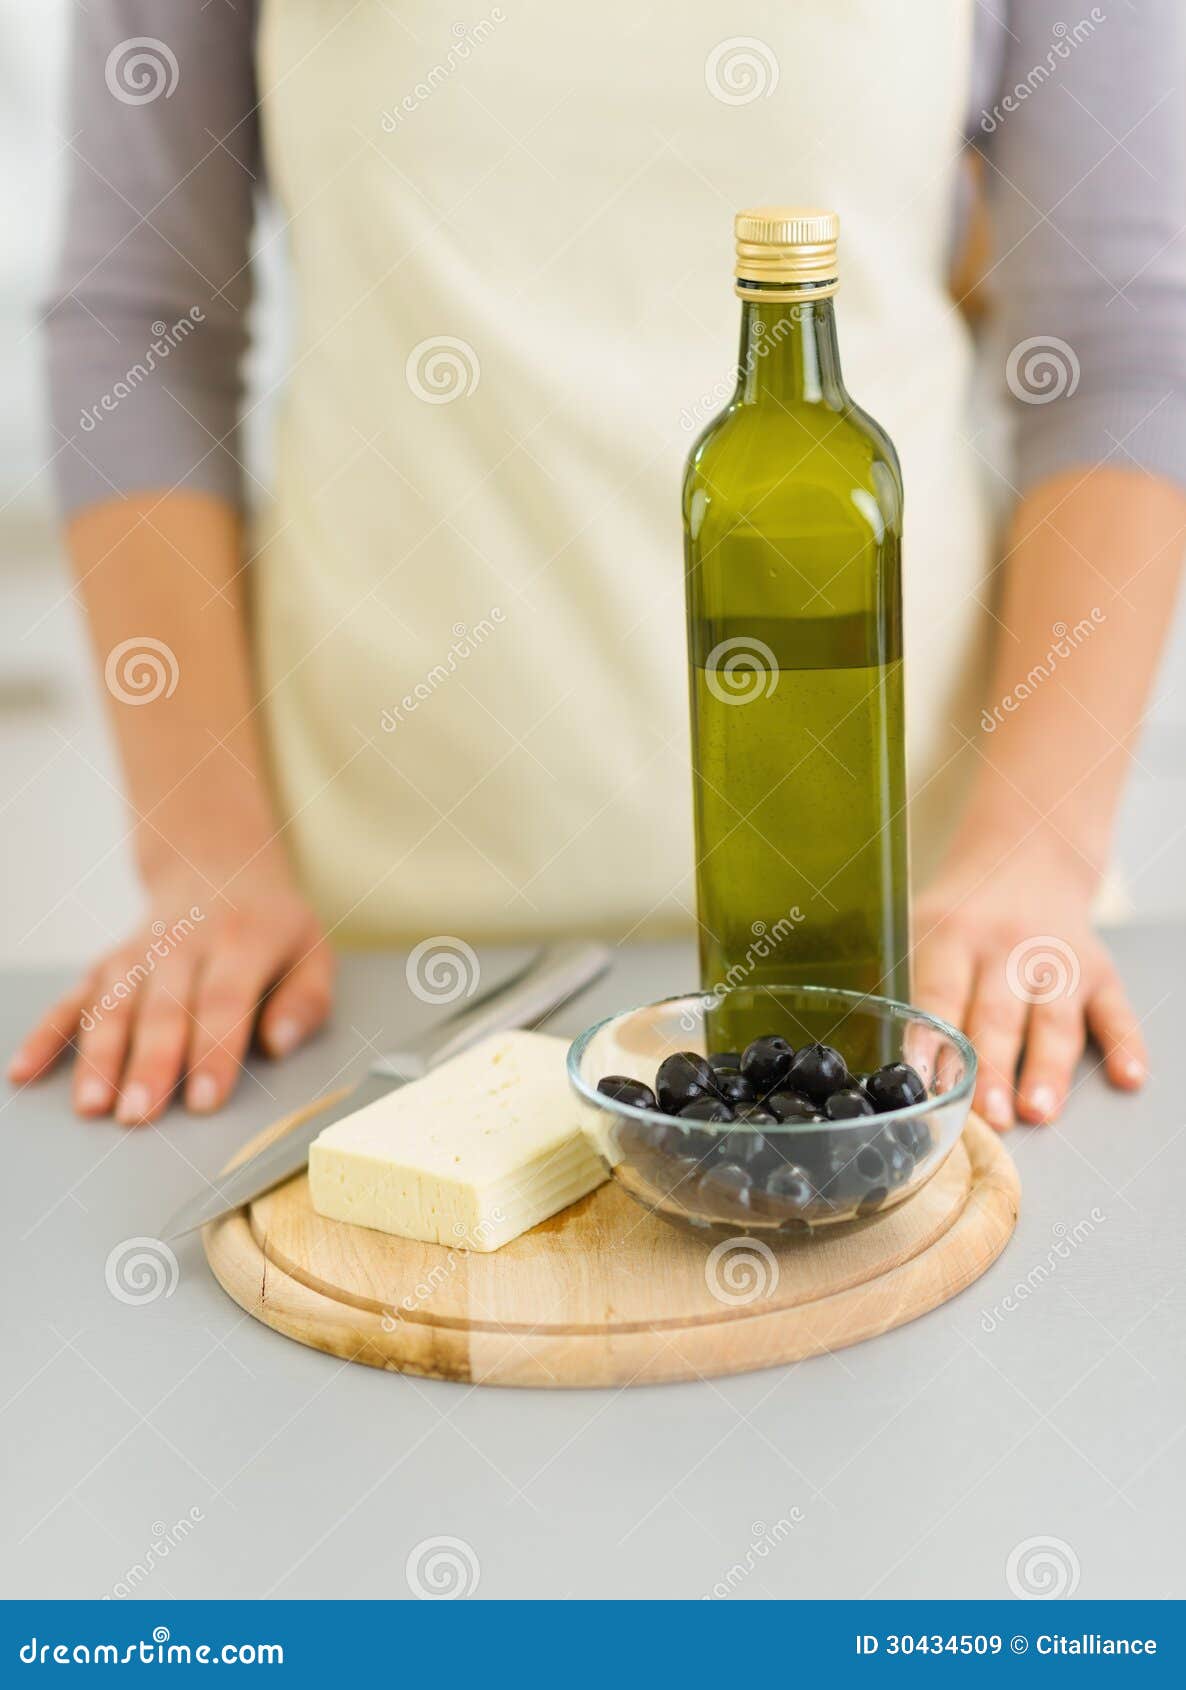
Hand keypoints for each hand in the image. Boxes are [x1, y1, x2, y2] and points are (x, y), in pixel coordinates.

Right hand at [7, 860, 333, 1122]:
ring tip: (92, 1106)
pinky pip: (71, 998)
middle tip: (140, 1114)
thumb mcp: (313, 950)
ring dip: (98, 1056)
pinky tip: (24, 1071)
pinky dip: (45, 1034)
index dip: (213, 1051)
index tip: (205, 1100)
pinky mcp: (106, 963)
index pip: (224, 999)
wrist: (219, 868)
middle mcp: (183, 943)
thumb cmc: (272, 927)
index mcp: (243, 939)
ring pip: (113, 1004)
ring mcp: (138, 952)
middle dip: (149, 1064)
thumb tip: (280, 1044)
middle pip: (162, 1008)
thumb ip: (305, 1001)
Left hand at [912, 836, 1145, 1129]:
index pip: (941, 994)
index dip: (934, 1039)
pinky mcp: (1099, 970)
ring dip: (1047, 1069)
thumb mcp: (923, 928)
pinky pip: (1114, 1010)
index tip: (927, 1081)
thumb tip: (901, 1064)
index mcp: (952, 935)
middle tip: (989, 1119)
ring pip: (1053, 1020)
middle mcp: (1007, 946)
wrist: (1025, 854)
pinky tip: (1127, 1077)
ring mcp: (1057, 959)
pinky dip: (1125, 1045)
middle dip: (993, 1071)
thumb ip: (914, 987)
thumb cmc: (963, 912)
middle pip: (998, 1016)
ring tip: (1039, 1111)